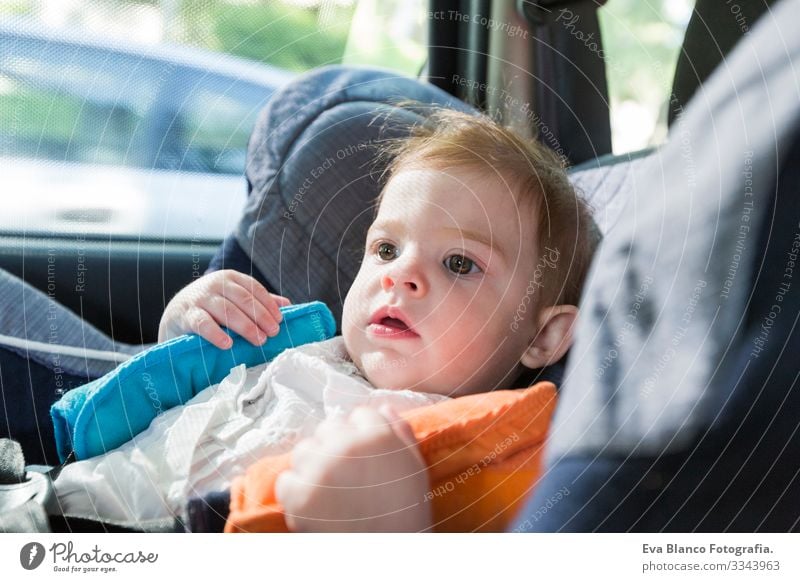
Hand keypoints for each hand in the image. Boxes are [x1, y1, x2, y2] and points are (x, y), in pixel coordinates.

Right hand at [158, 270, 290, 348]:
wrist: (176, 315)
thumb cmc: (212, 308)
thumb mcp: (233, 299)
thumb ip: (257, 300)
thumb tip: (286, 304)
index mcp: (230, 278)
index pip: (254, 289)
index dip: (268, 305)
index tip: (279, 321)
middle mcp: (215, 284)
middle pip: (243, 300)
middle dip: (260, 317)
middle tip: (273, 333)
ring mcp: (200, 298)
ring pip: (226, 311)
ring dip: (245, 326)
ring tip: (259, 340)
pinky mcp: (186, 315)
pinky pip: (203, 324)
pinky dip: (216, 334)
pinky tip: (228, 344)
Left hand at [275, 406, 431, 531]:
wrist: (391, 556)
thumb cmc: (406, 511)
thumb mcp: (414, 465)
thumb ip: (400, 431)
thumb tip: (382, 407)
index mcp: (378, 435)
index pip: (358, 414)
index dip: (360, 434)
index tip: (362, 453)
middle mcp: (347, 445)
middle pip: (329, 427)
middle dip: (335, 446)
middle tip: (345, 472)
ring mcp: (320, 469)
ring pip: (304, 450)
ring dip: (313, 465)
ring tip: (329, 488)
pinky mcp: (300, 495)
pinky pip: (286, 479)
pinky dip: (295, 491)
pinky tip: (314, 503)